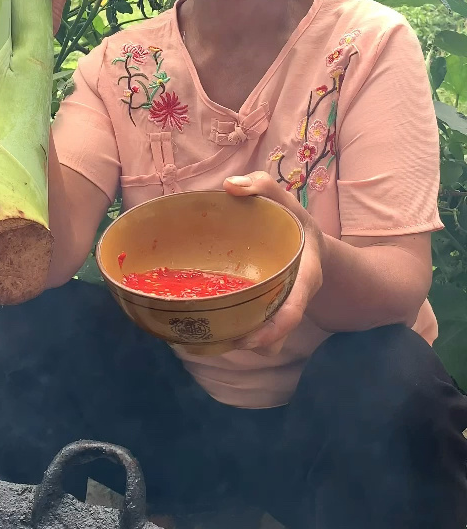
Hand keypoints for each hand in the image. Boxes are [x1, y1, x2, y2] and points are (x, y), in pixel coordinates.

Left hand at [222, 172, 324, 356]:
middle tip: (224, 339)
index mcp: (305, 276)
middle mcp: (296, 297)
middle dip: (255, 342)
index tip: (248, 338)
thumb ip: (262, 186)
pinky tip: (216, 324)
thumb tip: (229, 186)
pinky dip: (243, 332)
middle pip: (279, 333)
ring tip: (216, 335)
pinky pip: (260, 330)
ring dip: (247, 342)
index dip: (274, 329)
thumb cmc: (294, 222)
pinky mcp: (270, 310)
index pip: (294, 310)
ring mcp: (284, 307)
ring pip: (270, 340)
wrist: (310, 244)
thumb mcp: (286, 201)